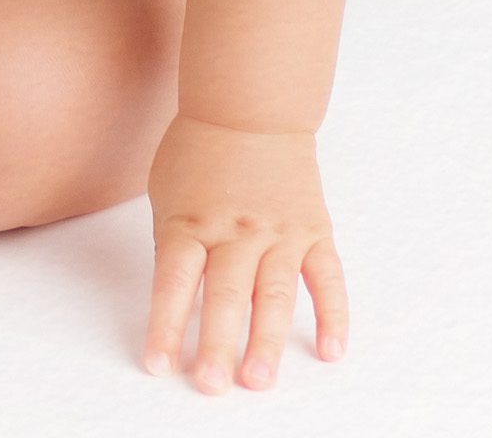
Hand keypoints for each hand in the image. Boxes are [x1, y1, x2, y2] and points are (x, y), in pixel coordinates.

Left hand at [142, 112, 348, 392]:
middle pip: (225, 294)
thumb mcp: (166, 191)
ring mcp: (278, 231)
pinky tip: (329, 351)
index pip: (174, 281)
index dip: (166, 325)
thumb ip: (173, 245)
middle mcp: (235, 230)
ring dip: (267, 341)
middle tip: (212, 385)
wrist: (250, 107)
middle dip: (217, 345)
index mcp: (191, 220)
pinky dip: (333, 315)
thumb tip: (176, 303)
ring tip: (259, 381)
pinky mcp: (312, 230)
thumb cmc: (198, 151)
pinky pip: (326, 278)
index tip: (159, 365)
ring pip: (274, 295)